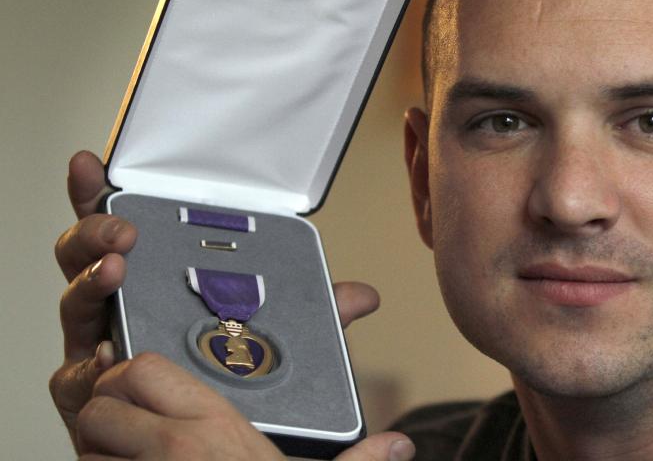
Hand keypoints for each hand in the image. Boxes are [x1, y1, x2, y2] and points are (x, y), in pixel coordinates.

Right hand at [52, 151, 412, 459]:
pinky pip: (77, 375)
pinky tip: (110, 353)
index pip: (123, 229)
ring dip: (90, 282)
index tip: (97, 162)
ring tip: (116, 268)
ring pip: (76, 305)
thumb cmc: (228, 384)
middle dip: (97, 232)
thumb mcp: (276, 340)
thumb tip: (360, 296)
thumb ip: (311, 317)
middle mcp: (119, 309)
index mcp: (153, 282)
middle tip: (125, 228)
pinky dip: (90, 363)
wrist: (208, 451)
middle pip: (86, 256)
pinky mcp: (90, 396)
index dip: (102, 194)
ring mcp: (101, 349)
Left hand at [77, 352, 414, 460]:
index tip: (143, 393)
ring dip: (96, 455)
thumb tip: (400, 447)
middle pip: (100, 403)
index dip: (132, 376)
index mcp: (216, 426)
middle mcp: (173, 447)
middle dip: (105, 414)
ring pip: (85, 447)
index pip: (143, 368)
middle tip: (126, 430)